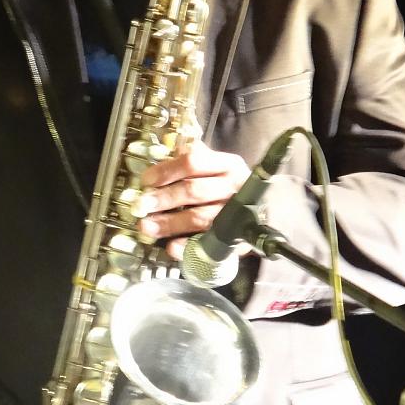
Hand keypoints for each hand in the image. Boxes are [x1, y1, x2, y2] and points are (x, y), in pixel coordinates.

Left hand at [136, 140, 251, 259]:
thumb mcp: (216, 167)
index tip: (146, 180)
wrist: (263, 212)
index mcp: (227, 165)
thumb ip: (192, 160)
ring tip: (147, 226)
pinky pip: (207, 243)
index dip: (167, 171)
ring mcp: (235, 215)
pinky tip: (170, 247)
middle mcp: (234, 188)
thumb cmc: (228, 186)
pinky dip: (187, 247)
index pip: (193, 162)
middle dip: (165, 198)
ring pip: (198, 218)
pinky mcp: (235, 239)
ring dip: (170, 223)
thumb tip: (163, 157)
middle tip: (141, 205)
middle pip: (194, 191)